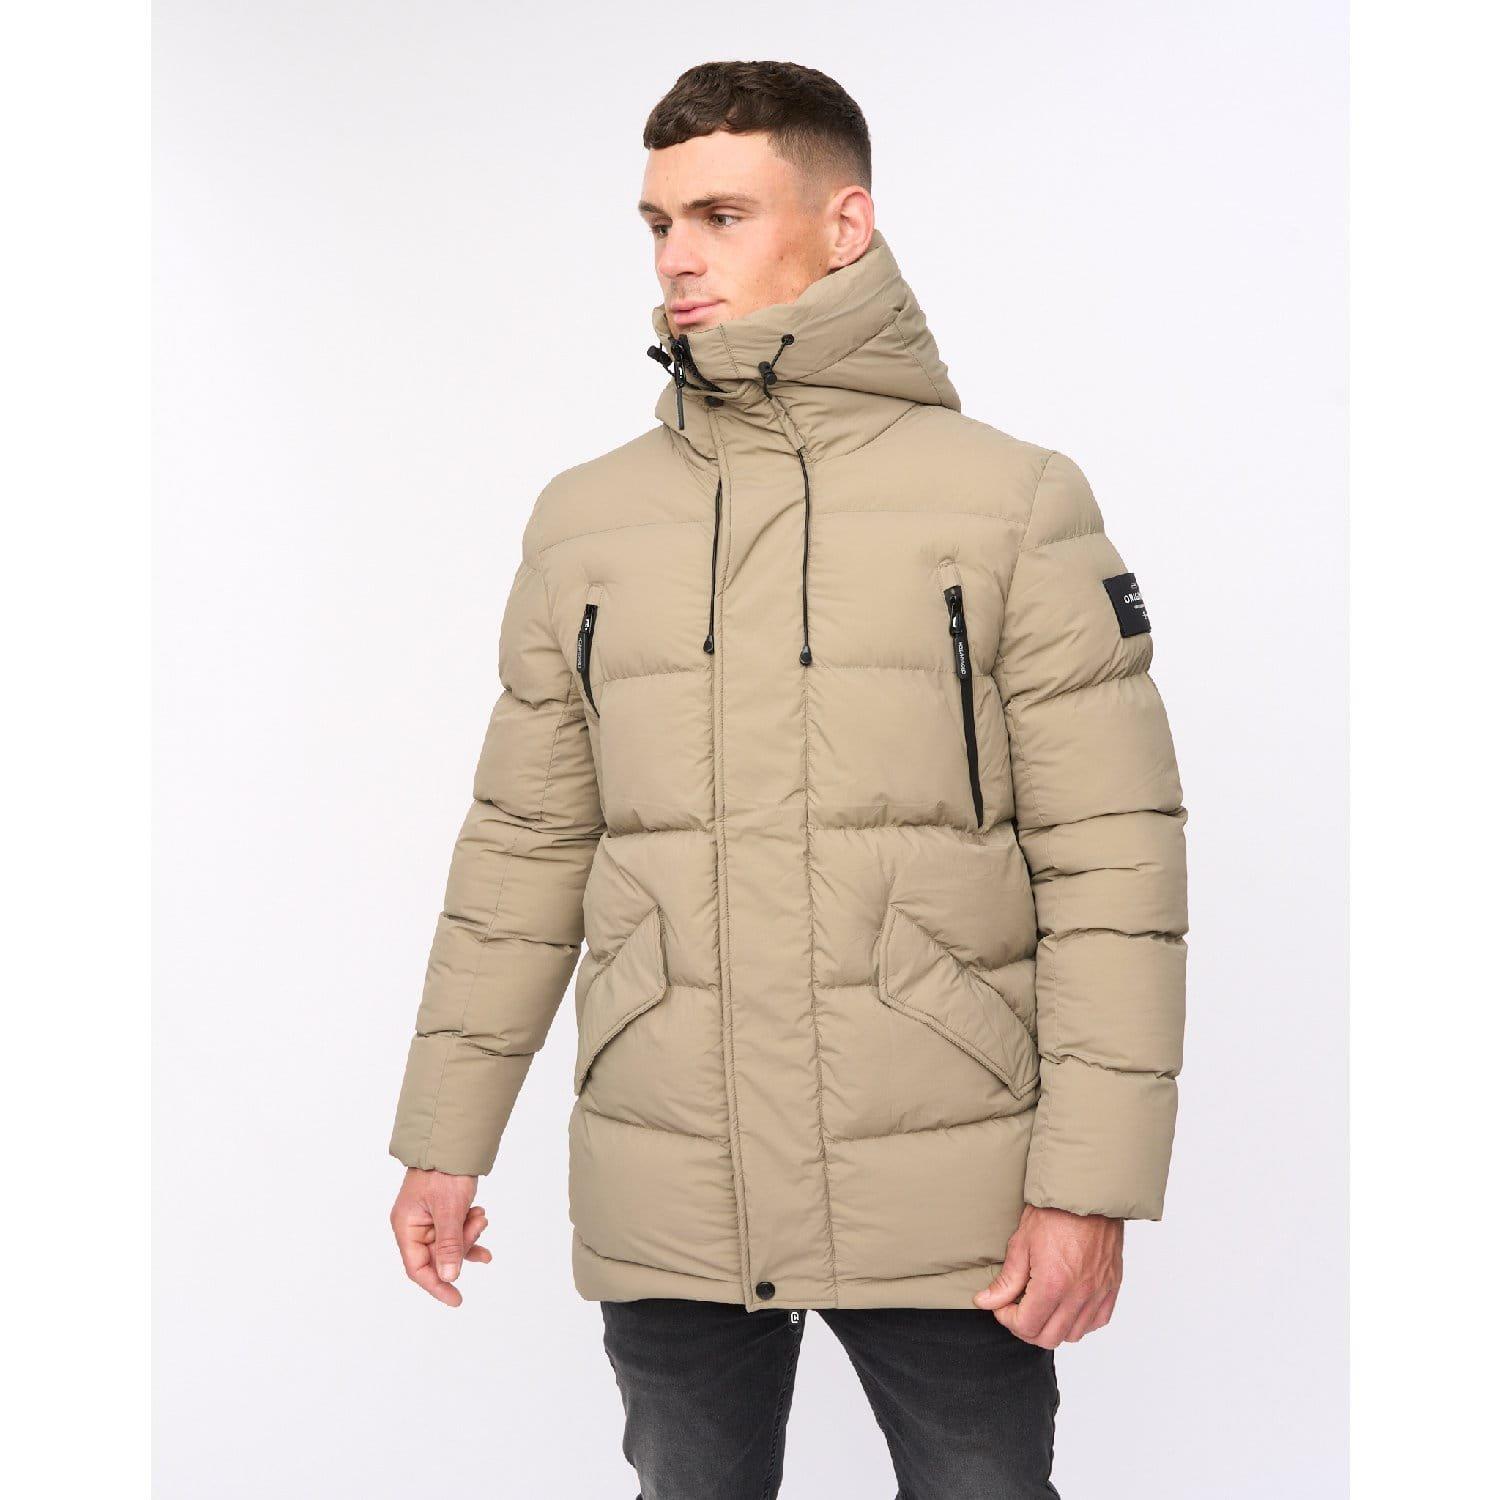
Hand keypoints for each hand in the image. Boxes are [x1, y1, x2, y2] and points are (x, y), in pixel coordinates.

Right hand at [390, 1167, 490, 1306]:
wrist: (454, 1140)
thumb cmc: (444, 1171)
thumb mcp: (449, 1209)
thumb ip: (449, 1244)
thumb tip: (450, 1277)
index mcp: (406, 1226)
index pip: (418, 1268)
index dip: (436, 1286)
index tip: (456, 1299)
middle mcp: (414, 1225)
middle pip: (438, 1256)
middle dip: (462, 1246)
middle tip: (477, 1225)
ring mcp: (428, 1219)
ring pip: (451, 1243)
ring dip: (469, 1235)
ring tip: (480, 1217)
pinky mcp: (442, 1211)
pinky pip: (456, 1230)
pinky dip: (470, 1227)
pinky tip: (481, 1218)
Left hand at [972, 1204, 1122, 1347]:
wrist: (1087, 1193)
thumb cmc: (1054, 1212)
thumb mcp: (1021, 1243)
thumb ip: (1006, 1280)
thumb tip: (986, 1302)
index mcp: (1053, 1284)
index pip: (1027, 1326)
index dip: (1007, 1319)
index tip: (1001, 1306)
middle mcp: (1079, 1294)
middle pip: (1049, 1338)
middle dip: (1026, 1328)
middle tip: (1016, 1310)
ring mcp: (1098, 1293)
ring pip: (1073, 1334)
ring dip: (1052, 1327)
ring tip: (1040, 1307)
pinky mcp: (1112, 1287)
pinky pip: (1097, 1321)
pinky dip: (1080, 1321)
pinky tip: (1066, 1305)